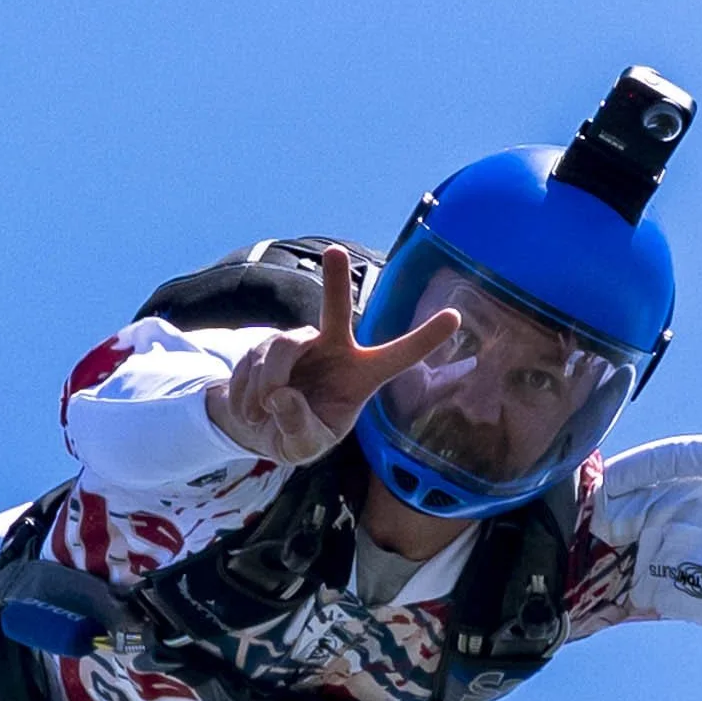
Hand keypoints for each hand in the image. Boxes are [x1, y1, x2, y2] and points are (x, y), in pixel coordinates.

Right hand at [205, 245, 461, 462]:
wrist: (262, 426)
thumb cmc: (299, 435)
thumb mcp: (303, 447)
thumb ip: (299, 427)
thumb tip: (281, 394)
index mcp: (363, 375)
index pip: (399, 356)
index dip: (425, 338)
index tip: (455, 317)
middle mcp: (335, 348)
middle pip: (337, 311)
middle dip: (335, 282)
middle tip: (334, 253)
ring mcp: (301, 341)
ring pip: (282, 350)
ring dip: (266, 385)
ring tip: (261, 414)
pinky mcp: (267, 341)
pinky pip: (254, 360)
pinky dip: (247, 391)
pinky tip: (250, 408)